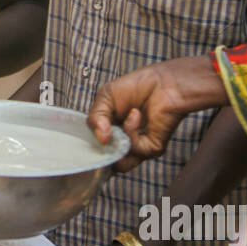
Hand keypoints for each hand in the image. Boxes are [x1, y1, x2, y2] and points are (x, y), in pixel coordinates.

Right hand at [87, 55, 226, 170]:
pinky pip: (134, 149)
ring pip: (119, 163)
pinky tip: (135, 114)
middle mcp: (123, 143)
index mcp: (110, 132)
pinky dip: (131, 130)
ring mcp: (137, 148)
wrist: (163, 82)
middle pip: (107, 163)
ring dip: (116, 142)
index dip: (89, 151)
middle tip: (100, 134)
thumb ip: (95, 118)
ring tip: (118, 122)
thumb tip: (100, 139)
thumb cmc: (137, 86)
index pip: (96, 151)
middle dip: (100, 153)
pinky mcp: (151, 149)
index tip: (83, 146)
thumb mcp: (105, 98)